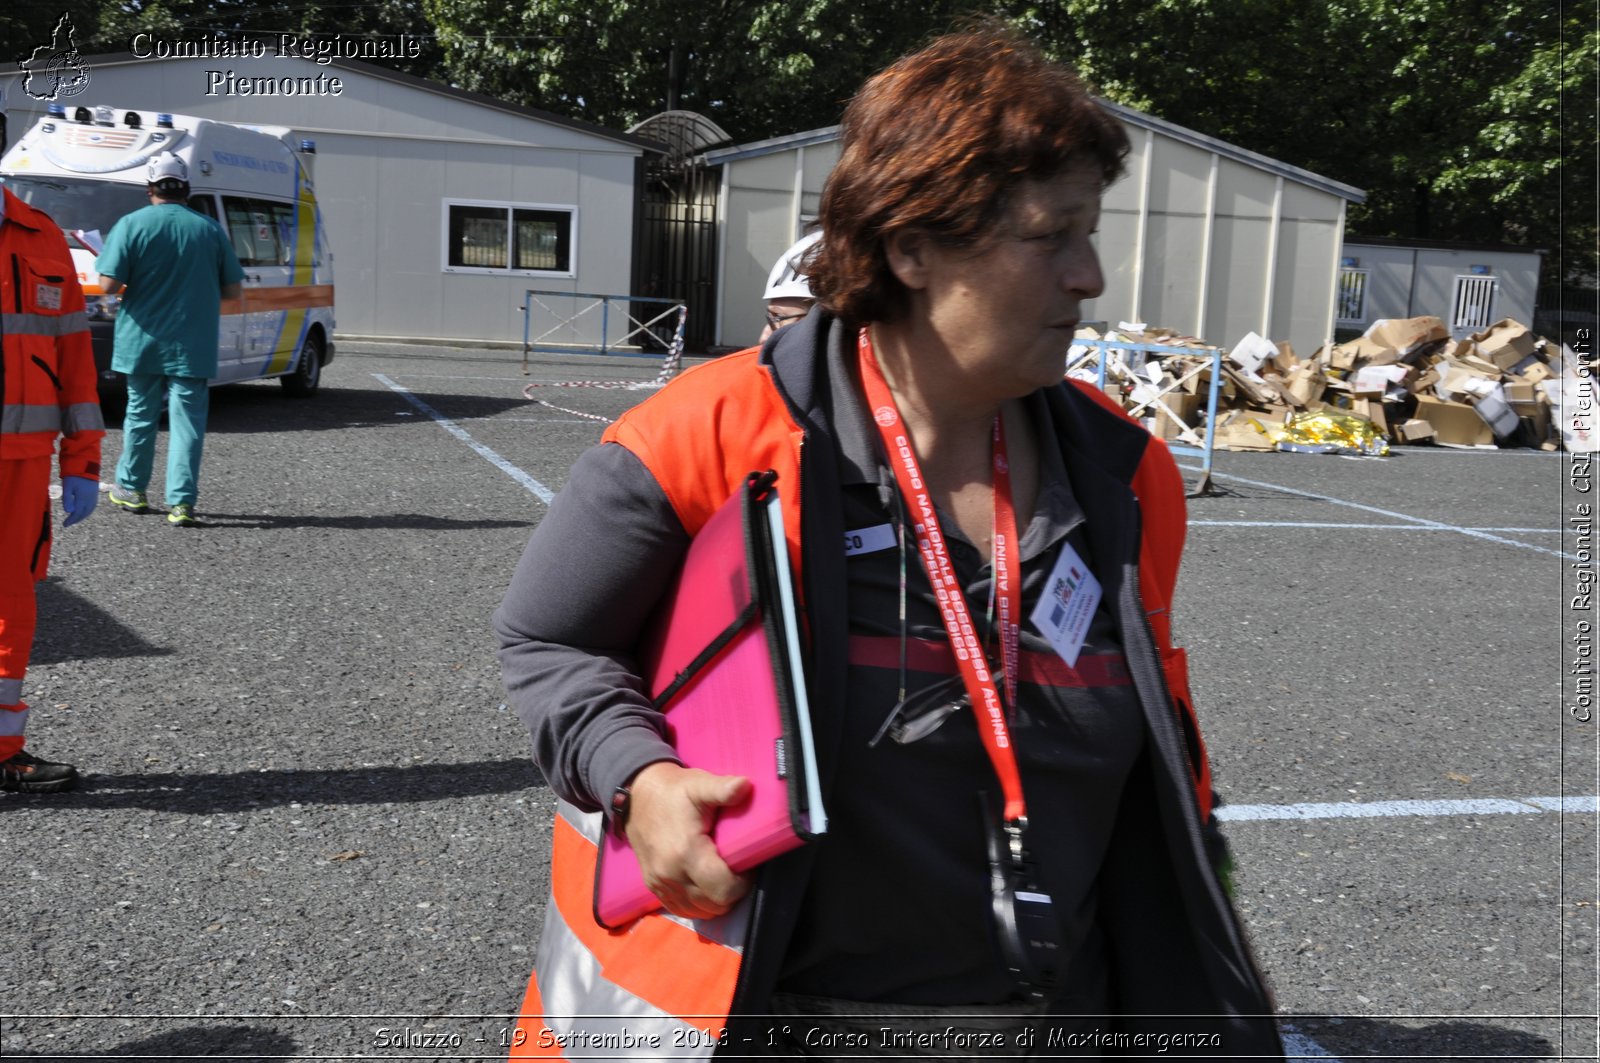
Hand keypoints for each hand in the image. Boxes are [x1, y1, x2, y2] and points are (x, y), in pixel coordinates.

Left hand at [61, 476, 99, 526]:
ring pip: (89, 511)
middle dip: (76, 519)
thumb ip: (67, 499)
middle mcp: (90, 500)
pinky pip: (92, 507)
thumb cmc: (74, 476)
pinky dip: (87, 512)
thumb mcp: (67, 487)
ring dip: (82, 516)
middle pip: (84, 514)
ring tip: (75, 519)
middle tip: (68, 523)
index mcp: (83, 498)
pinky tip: (83, 511)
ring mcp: (94, 497)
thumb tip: (68, 511)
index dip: (71, 520)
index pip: (77, 513)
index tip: (64, 525)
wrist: (86, 466)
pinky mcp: (95, 494)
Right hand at [625, 761, 753, 919]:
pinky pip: (682, 910)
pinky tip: (706, 885)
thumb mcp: (699, 785)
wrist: (637, 796)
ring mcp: (660, 884)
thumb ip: (722, 788)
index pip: (724, 889)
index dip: (743, 882)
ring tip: (723, 876)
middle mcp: (671, 874)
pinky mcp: (653, 887)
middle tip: (737, 870)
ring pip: (700, 912)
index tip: (747, 865)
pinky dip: (699, 904)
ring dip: (717, 900)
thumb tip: (746, 785)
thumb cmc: (674, 791)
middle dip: (733, 892)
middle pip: (715, 905)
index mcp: (686, 852)